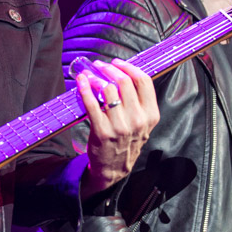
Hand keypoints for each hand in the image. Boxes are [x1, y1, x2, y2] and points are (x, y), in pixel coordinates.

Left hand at [76, 59, 158, 198]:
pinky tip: (81, 81)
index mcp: (150, 115)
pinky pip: (91, 103)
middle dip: (110, 69)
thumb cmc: (127, 141)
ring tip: (90, 75)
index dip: (129, 67)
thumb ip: (139, 102)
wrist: (114, 168)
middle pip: (124, 82)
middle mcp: (137, 120)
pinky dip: (84, 88)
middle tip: (101, 65)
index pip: (144, 81)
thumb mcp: (143, 124)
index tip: (118, 63)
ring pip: (108, 90)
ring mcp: (120, 127)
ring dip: (96, 77)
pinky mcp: (102, 131)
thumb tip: (125, 73)